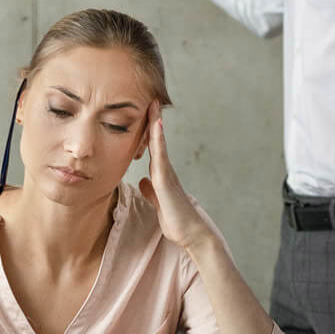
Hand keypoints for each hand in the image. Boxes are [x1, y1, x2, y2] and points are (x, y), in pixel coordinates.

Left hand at [136, 106, 215, 251]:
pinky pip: (160, 156)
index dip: (148, 132)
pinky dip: (157, 141)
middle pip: (157, 140)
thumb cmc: (176, 220)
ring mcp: (166, 174)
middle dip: (153, 120)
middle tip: (151, 99)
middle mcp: (165, 171)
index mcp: (161, 175)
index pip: (152, 148)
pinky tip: (156, 127)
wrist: (191, 233)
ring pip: (159, 144)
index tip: (145, 113)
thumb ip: (150, 191)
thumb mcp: (158, 202)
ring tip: (153, 105)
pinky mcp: (166, 182)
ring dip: (155, 125)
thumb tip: (143, 182)